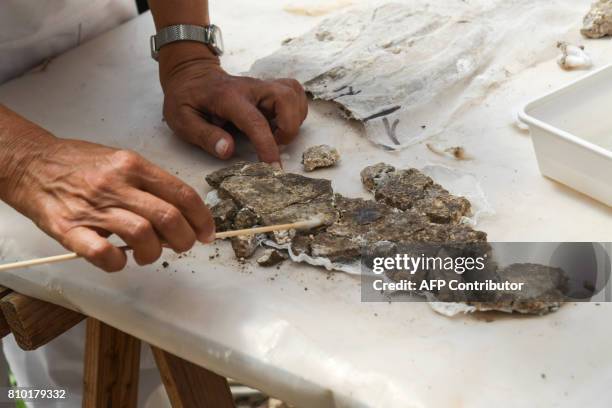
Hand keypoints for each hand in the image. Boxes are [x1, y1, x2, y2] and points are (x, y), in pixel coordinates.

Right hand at [5, 135, 214, 271]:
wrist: (30, 164)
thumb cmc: (79, 164)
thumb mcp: (121, 160)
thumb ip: (150, 184)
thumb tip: (182, 213)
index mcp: (133, 165)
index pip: (182, 194)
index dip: (202, 219)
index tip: (207, 233)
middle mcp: (116, 184)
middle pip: (168, 218)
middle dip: (184, 240)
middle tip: (182, 246)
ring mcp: (93, 207)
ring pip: (142, 236)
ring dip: (154, 253)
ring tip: (148, 254)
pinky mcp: (70, 230)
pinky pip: (104, 254)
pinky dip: (119, 263)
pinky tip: (119, 259)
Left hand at [158, 43, 307, 164]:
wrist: (191, 74)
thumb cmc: (186, 99)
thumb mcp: (182, 120)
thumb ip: (205, 135)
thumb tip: (228, 150)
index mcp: (228, 97)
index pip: (255, 121)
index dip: (267, 146)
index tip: (273, 168)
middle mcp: (251, 88)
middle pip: (286, 98)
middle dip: (289, 127)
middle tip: (275, 144)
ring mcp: (262, 86)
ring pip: (294, 95)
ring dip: (293, 119)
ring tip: (277, 135)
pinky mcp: (269, 88)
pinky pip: (294, 93)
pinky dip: (295, 111)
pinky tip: (281, 124)